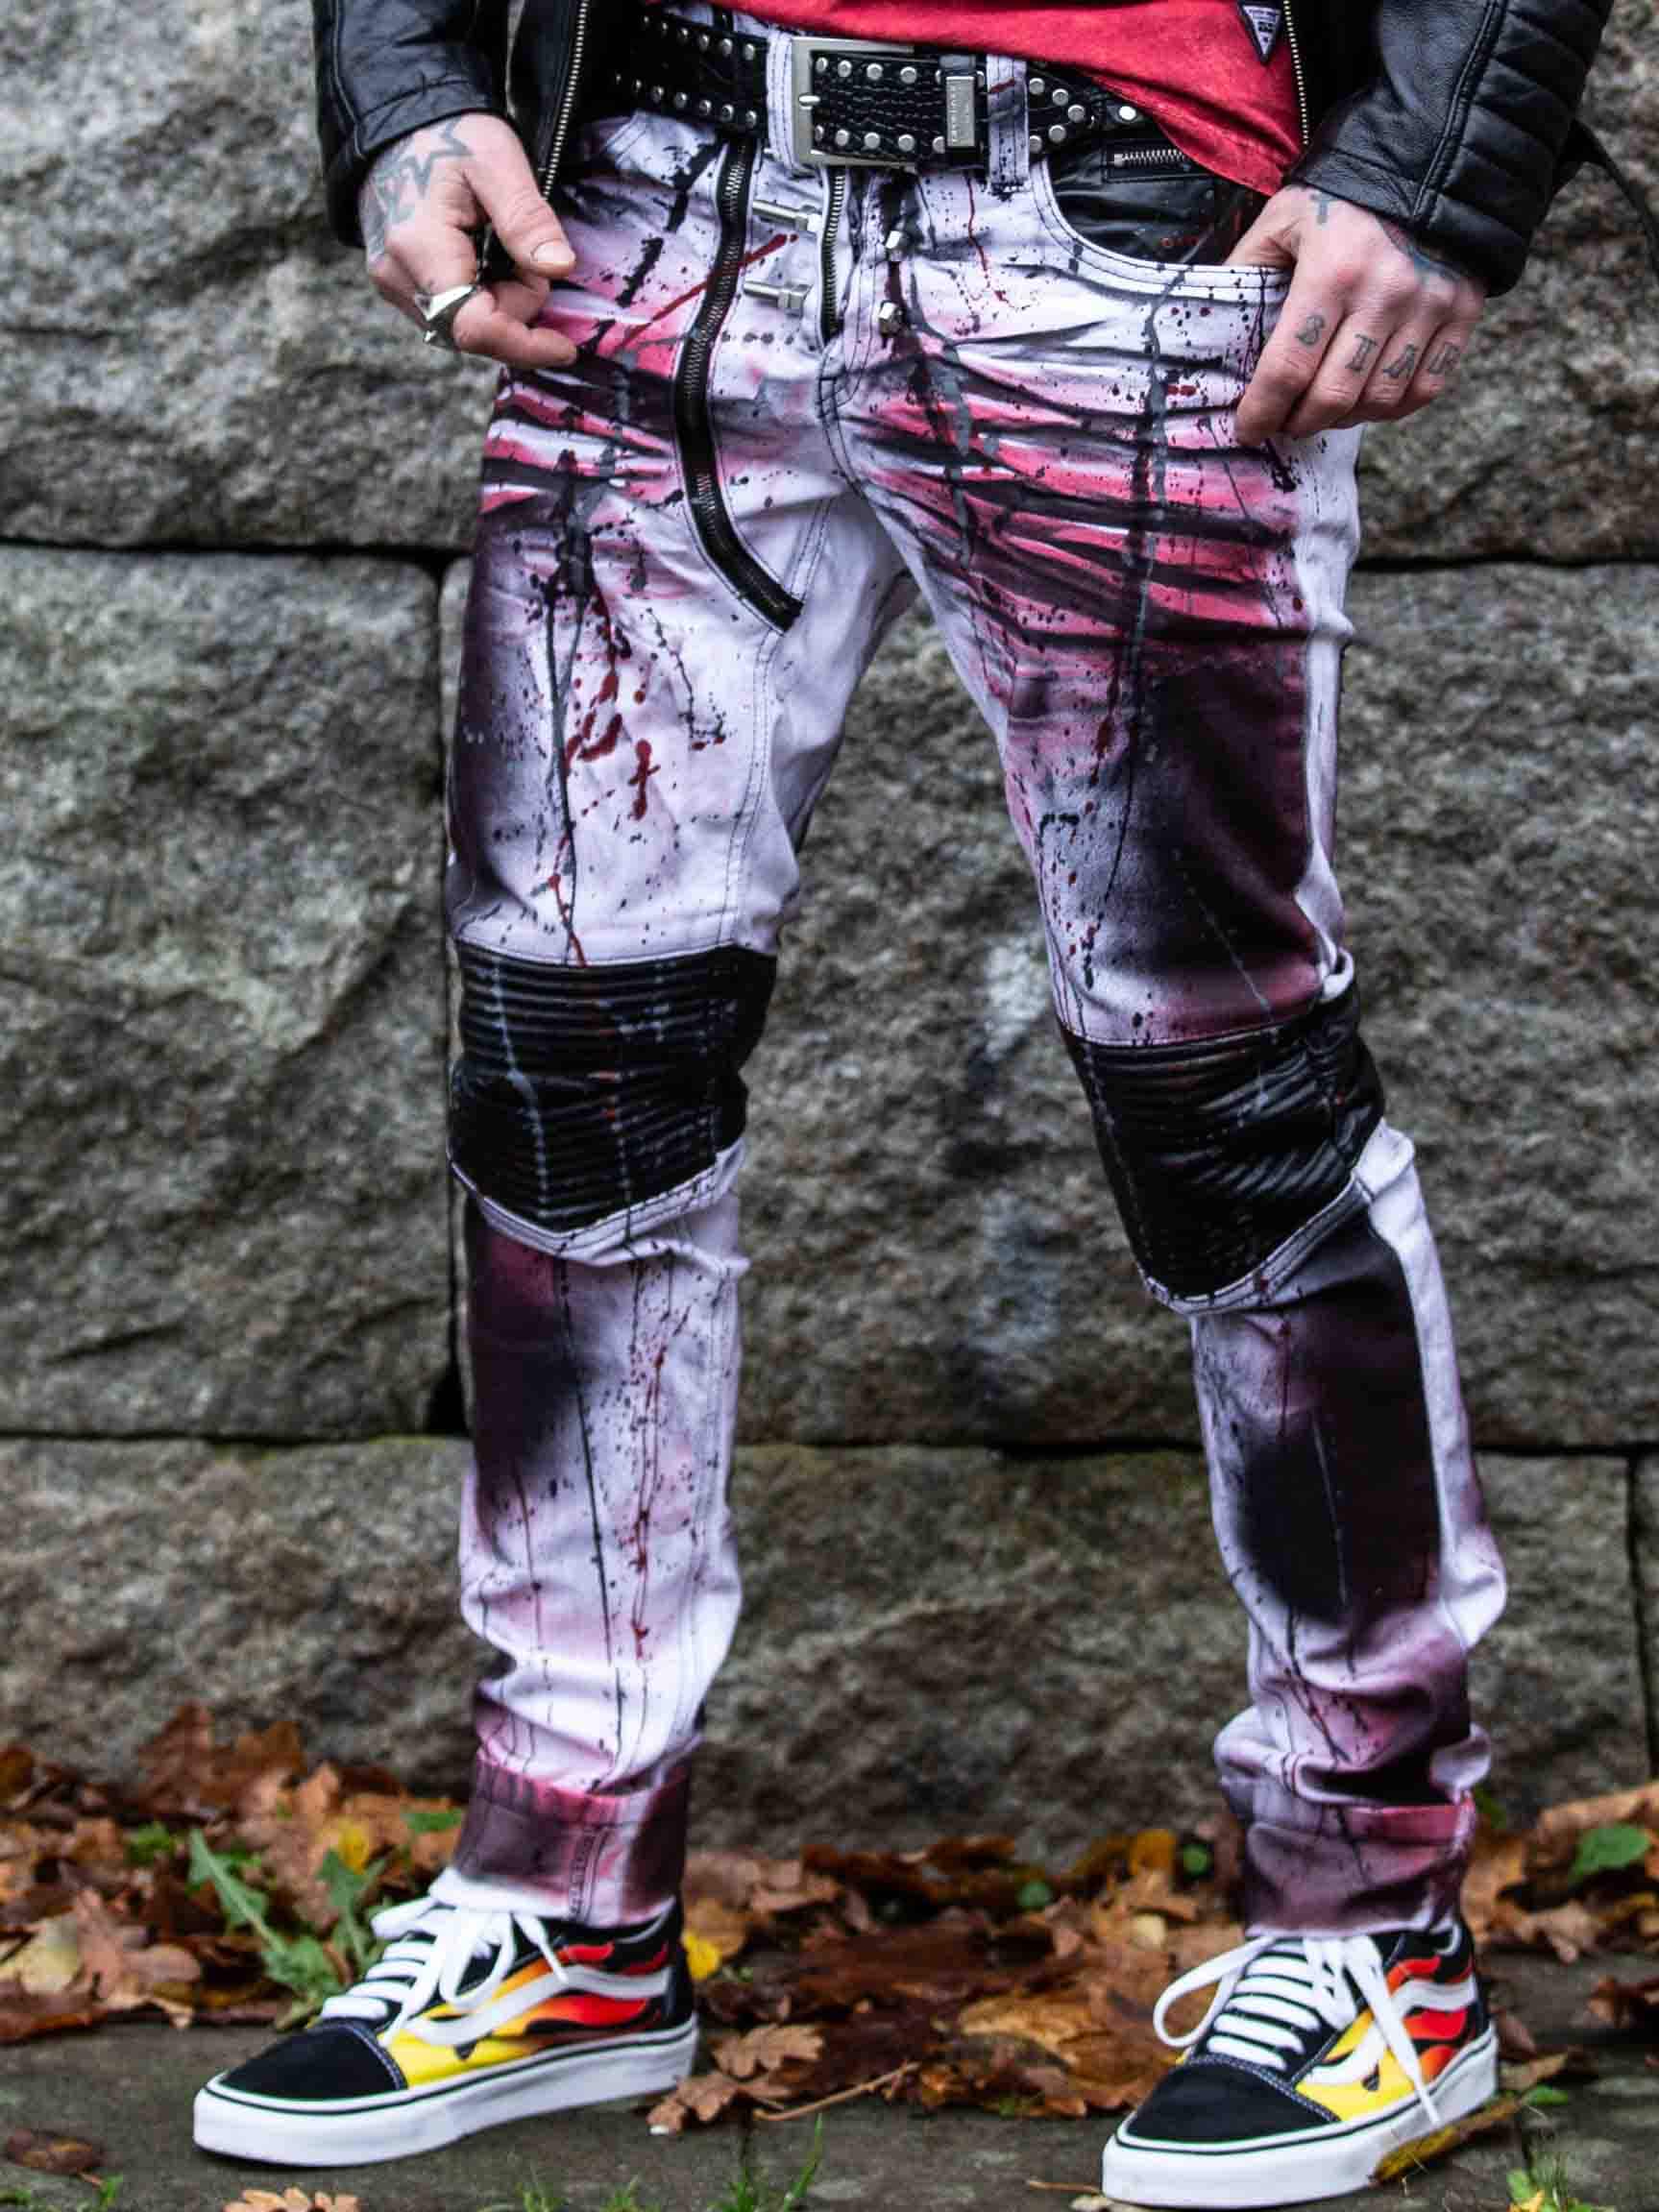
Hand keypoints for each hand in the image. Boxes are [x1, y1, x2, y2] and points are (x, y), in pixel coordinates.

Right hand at [358, 113, 577, 367]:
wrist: (397, 126)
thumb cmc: (450, 135)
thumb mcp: (498, 163)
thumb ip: (527, 219)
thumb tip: (560, 269)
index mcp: (419, 247)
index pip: (473, 326)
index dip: (524, 346)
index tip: (566, 348)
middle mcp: (397, 277)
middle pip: (474, 331)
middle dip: (515, 305)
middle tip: (524, 254)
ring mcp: (393, 286)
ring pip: (465, 328)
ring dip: (500, 303)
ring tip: (499, 249)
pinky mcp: (398, 288)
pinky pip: (452, 316)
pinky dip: (482, 299)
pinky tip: (484, 261)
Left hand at [1224, 186, 1485, 443]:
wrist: (1425, 161)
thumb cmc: (1337, 198)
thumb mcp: (1280, 222)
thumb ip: (1246, 275)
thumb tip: (1214, 335)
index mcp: (1331, 270)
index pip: (1289, 368)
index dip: (1262, 411)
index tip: (1248, 429)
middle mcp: (1385, 292)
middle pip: (1335, 396)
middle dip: (1299, 422)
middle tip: (1284, 422)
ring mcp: (1429, 304)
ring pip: (1381, 400)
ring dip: (1344, 419)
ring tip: (1323, 409)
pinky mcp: (1462, 311)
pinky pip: (1426, 387)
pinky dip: (1392, 408)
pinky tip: (1367, 398)